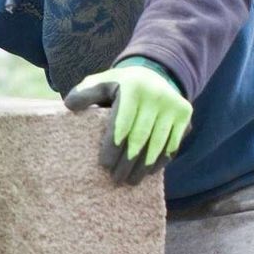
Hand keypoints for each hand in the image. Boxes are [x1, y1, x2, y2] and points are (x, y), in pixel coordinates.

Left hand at [63, 57, 191, 184]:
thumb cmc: (121, 85)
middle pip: (140, 137)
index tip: (105, 166)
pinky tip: (149, 171)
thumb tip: (69, 106)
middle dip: (127, 162)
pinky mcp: (185, 113)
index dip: (113, 146)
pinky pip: (172, 143)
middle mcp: (155, 95)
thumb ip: (85, 94)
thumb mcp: (101, 82)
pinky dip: (160, 160)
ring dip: (144, 166)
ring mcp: (173, 104)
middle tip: (116, 180)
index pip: (122, 123)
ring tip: (131, 181)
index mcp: (132, 87)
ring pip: (157, 143)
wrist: (154, 73)